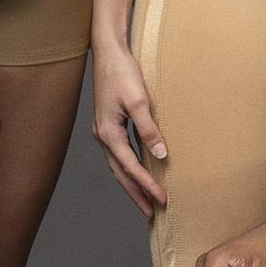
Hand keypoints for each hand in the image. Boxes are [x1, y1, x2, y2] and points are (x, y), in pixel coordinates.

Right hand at [89, 37, 168, 215]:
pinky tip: (142, 171)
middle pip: (120, 173)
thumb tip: (161, 156)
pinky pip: (121, 153)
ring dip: (132, 183)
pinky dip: (131, 167)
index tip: (162, 201)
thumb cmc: (123, 73)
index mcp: (108, 133)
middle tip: (151, 214)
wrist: (109, 53)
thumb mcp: (140, 101)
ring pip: (119, 165)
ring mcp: (105, 131)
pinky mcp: (110, 125)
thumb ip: (149, 130)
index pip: (130, 167)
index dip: (146, 185)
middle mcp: (103, 136)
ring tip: (146, 200)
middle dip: (136, 194)